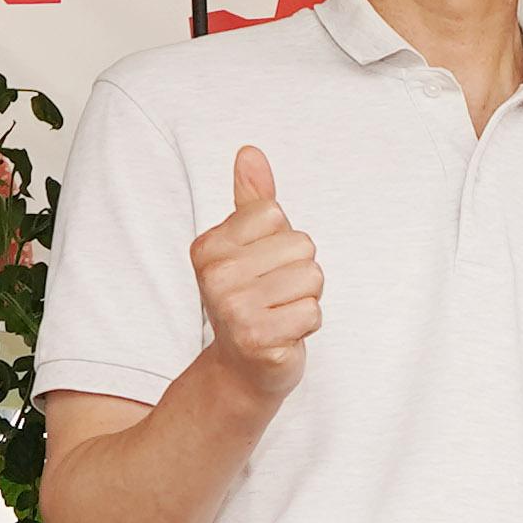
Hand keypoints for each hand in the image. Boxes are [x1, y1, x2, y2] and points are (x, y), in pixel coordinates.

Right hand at [194, 146, 324, 394]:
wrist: (241, 369)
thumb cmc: (251, 298)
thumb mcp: (247, 245)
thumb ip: (251, 199)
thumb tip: (250, 152)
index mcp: (209, 246)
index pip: (276, 214)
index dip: (282, 241)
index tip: (263, 268)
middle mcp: (216, 275)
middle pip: (301, 245)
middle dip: (299, 272)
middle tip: (274, 296)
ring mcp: (234, 309)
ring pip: (312, 277)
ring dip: (306, 299)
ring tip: (280, 314)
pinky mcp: (258, 339)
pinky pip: (313, 311)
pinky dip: (307, 325)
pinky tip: (284, 334)